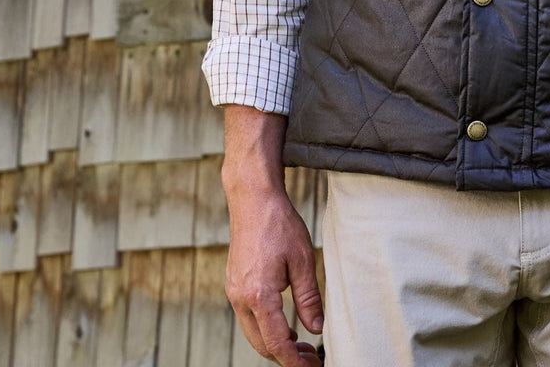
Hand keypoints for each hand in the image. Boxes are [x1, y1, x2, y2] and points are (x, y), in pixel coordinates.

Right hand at [221, 107, 323, 365]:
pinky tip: (283, 323)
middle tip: (310, 357)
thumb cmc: (279, 224)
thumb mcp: (302, 259)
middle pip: (261, 344)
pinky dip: (265, 327)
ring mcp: (233, 291)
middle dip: (285, 357)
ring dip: (274, 343)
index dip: (294, 361)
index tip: (312, 366)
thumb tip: (316, 328)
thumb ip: (308, 298)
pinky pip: (247, 317)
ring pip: (253, 332)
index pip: (276, 343)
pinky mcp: (233, 284)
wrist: (252, 198)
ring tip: (300, 344)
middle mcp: (240, 298)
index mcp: (259, 295)